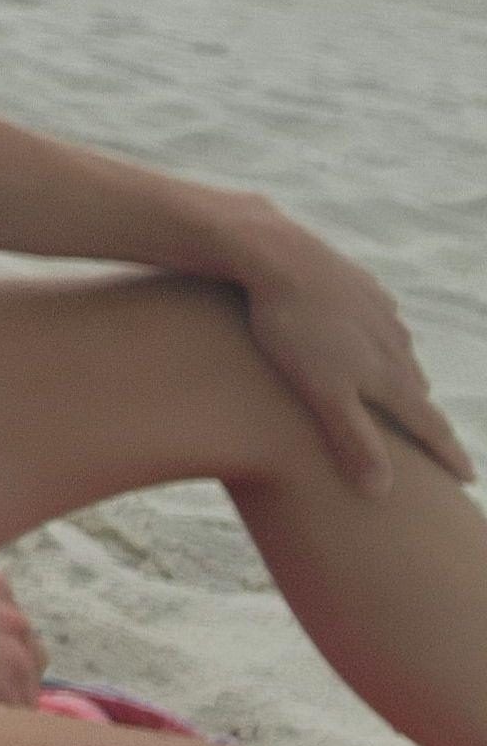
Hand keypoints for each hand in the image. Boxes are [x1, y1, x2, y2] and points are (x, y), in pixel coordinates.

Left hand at [231, 216, 473, 497]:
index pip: (428, 424)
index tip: (468, 479)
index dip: (447, 454)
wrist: (278, 255)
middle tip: (430, 441)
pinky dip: (378, 340)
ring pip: (399, 354)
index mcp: (390, 375)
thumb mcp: (322, 392)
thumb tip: (382, 491)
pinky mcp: (358, 285)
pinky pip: (377, 320)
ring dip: (401, 377)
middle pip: (416, 390)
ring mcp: (379, 312)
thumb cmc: (293, 330)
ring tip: (399, 394)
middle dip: (423, 418)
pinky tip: (369, 338)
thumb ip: (353, 439)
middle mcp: (396, 344)